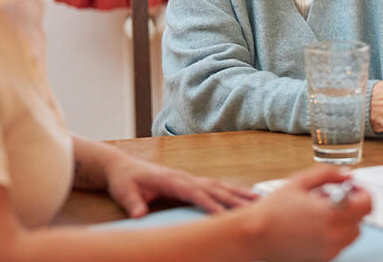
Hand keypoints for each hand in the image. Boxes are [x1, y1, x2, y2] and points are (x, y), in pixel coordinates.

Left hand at [104, 155, 256, 216]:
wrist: (123, 166)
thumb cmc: (125, 181)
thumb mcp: (124, 192)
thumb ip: (133, 203)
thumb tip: (140, 215)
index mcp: (171, 180)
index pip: (194, 193)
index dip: (210, 204)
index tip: (224, 216)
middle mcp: (184, 177)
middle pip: (214, 188)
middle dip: (234, 198)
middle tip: (255, 208)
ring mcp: (190, 178)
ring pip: (219, 185)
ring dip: (239, 193)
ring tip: (259, 200)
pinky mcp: (192, 182)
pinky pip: (216, 186)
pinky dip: (233, 191)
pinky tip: (245, 197)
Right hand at [248, 166, 371, 261]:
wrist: (254, 235)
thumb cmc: (273, 210)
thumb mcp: (300, 182)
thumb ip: (328, 174)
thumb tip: (347, 175)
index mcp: (332, 214)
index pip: (366, 205)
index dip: (363, 193)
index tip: (353, 188)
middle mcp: (334, 236)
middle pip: (359, 222)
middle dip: (350, 208)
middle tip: (333, 198)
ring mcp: (328, 251)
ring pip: (349, 235)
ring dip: (342, 222)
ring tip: (319, 211)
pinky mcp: (321, 260)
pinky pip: (336, 246)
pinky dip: (331, 234)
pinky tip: (312, 225)